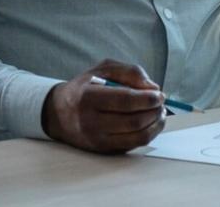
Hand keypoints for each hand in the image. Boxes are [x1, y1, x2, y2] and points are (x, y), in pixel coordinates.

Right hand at [41, 59, 166, 153]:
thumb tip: (153, 88)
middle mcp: (91, 122)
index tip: (159, 94)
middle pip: (134, 121)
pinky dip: (149, 133)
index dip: (147, 99)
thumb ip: (130, 72)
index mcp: (88, 98)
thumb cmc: (84, 88)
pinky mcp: (104, 150)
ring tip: (159, 112)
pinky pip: (134, 145)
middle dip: (154, 111)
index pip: (125, 101)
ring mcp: (98, 139)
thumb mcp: (103, 69)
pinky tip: (151, 123)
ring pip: (137, 136)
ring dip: (155, 124)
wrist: (59, 114)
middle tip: (161, 102)